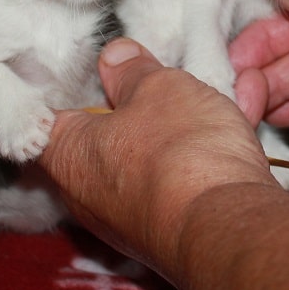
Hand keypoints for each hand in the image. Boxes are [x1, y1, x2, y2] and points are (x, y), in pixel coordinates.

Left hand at [37, 38, 278, 279]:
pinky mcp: (171, 232)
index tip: (100, 69)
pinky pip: (181, 181)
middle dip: (142, 106)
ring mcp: (131, 219)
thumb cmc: (179, 151)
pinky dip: (205, 155)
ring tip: (215, 97)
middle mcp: (88, 196)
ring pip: (153, 158)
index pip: (51, 117)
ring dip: (184, 127)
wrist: (229, 226)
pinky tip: (237, 127)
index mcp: (67, 154)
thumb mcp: (158, 87)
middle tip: (167, 79)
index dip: (75, 88)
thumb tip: (115, 58)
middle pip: (108, 136)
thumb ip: (134, 71)